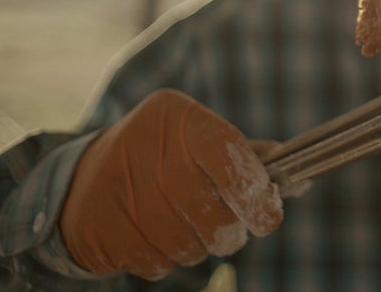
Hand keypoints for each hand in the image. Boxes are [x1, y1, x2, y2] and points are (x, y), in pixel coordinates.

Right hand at [60, 89, 282, 279]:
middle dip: (229, 229)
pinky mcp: (102, 231)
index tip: (269, 217)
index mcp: (178, 117)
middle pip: (214, 213)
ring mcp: (121, 191)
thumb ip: (248, 159)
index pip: (229, 157)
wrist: (81, 180)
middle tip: (226, 227)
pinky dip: (167, 258)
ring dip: (198, 245)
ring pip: (190, 245)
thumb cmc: (162, 157)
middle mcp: (148, 148)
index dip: (255, 192)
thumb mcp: (200, 139)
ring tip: (184, 225)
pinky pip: (160, 264)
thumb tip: (299, 184)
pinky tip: (154, 235)